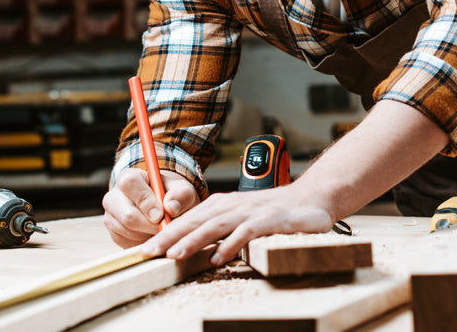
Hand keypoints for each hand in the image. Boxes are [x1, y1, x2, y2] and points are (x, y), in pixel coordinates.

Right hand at [102, 168, 200, 247]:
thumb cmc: (172, 196)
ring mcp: (111, 216)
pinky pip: (127, 242)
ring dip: (149, 233)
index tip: (161, 215)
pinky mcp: (114, 233)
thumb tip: (171, 207)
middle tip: (165, 226)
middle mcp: (114, 196)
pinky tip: (152, 234)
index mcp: (129, 177)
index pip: (130, 184)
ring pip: (128, 231)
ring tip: (161, 228)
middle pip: (128, 214)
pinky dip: (143, 241)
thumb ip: (181, 194)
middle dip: (151, 224)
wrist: (166, 210)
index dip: (146, 201)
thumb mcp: (183, 191)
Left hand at [139, 183, 334, 265]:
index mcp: (223, 204)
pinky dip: (231, 244)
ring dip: (193, 240)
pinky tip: (218, 258)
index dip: (165, 234)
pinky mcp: (269, 220)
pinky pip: (246, 232)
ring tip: (174, 256)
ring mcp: (251, 211)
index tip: (144, 250)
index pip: (188, 219)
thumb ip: (220, 228)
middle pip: (196, 221)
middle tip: (148, 253)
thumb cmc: (274, 211)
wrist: (312, 198)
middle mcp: (233, 205)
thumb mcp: (243, 217)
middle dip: (169, 237)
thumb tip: (191, 246)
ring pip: (216, 225)